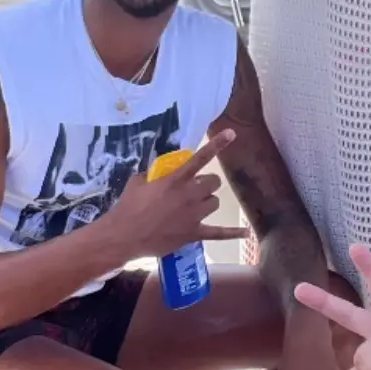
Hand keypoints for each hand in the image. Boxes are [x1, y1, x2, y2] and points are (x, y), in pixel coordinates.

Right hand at [108, 130, 248, 256]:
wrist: (125, 236)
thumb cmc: (128, 207)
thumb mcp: (137, 183)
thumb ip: (150, 176)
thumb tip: (153, 175)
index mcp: (176, 180)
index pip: (201, 158)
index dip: (217, 144)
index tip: (231, 133)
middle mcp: (189, 195)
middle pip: (213, 183)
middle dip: (208, 183)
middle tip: (197, 188)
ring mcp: (194, 215)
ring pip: (215, 203)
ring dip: (208, 201)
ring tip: (197, 206)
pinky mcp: (194, 233)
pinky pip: (220, 233)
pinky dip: (233, 233)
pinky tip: (245, 233)